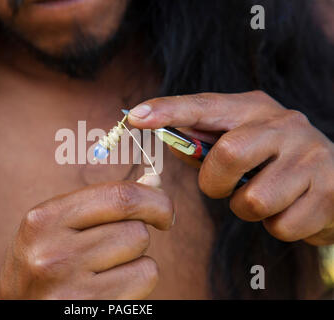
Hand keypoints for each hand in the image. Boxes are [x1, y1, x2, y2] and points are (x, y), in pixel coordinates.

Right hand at [0, 179, 172, 298]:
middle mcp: (54, 255)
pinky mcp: (90, 311)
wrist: (16, 308)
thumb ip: (101, 202)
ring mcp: (70, 290)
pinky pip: (142, 286)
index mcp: (44, 220)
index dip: (155, 200)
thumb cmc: (42, 262)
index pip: (119, 198)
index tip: (163, 211)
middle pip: (136, 231)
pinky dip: (137, 284)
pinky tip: (110, 286)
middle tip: (119, 246)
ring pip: (145, 261)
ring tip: (106, 268)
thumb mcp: (56, 224)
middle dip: (137, 236)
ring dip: (136, 262)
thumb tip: (153, 183)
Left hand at [128, 91, 333, 244]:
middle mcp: (286, 125)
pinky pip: (281, 226)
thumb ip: (206, 144)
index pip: (206, 105)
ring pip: (253, 200)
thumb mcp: (244, 143)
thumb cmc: (275, 161)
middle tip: (225, 187)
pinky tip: (292, 210)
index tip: (135, 116)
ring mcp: (312, 157)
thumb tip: (166, 141)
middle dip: (215, 183)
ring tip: (266, 198)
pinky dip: (277, 227)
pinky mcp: (330, 192)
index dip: (170, 110)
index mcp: (256, 110)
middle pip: (229, 154)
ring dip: (248, 210)